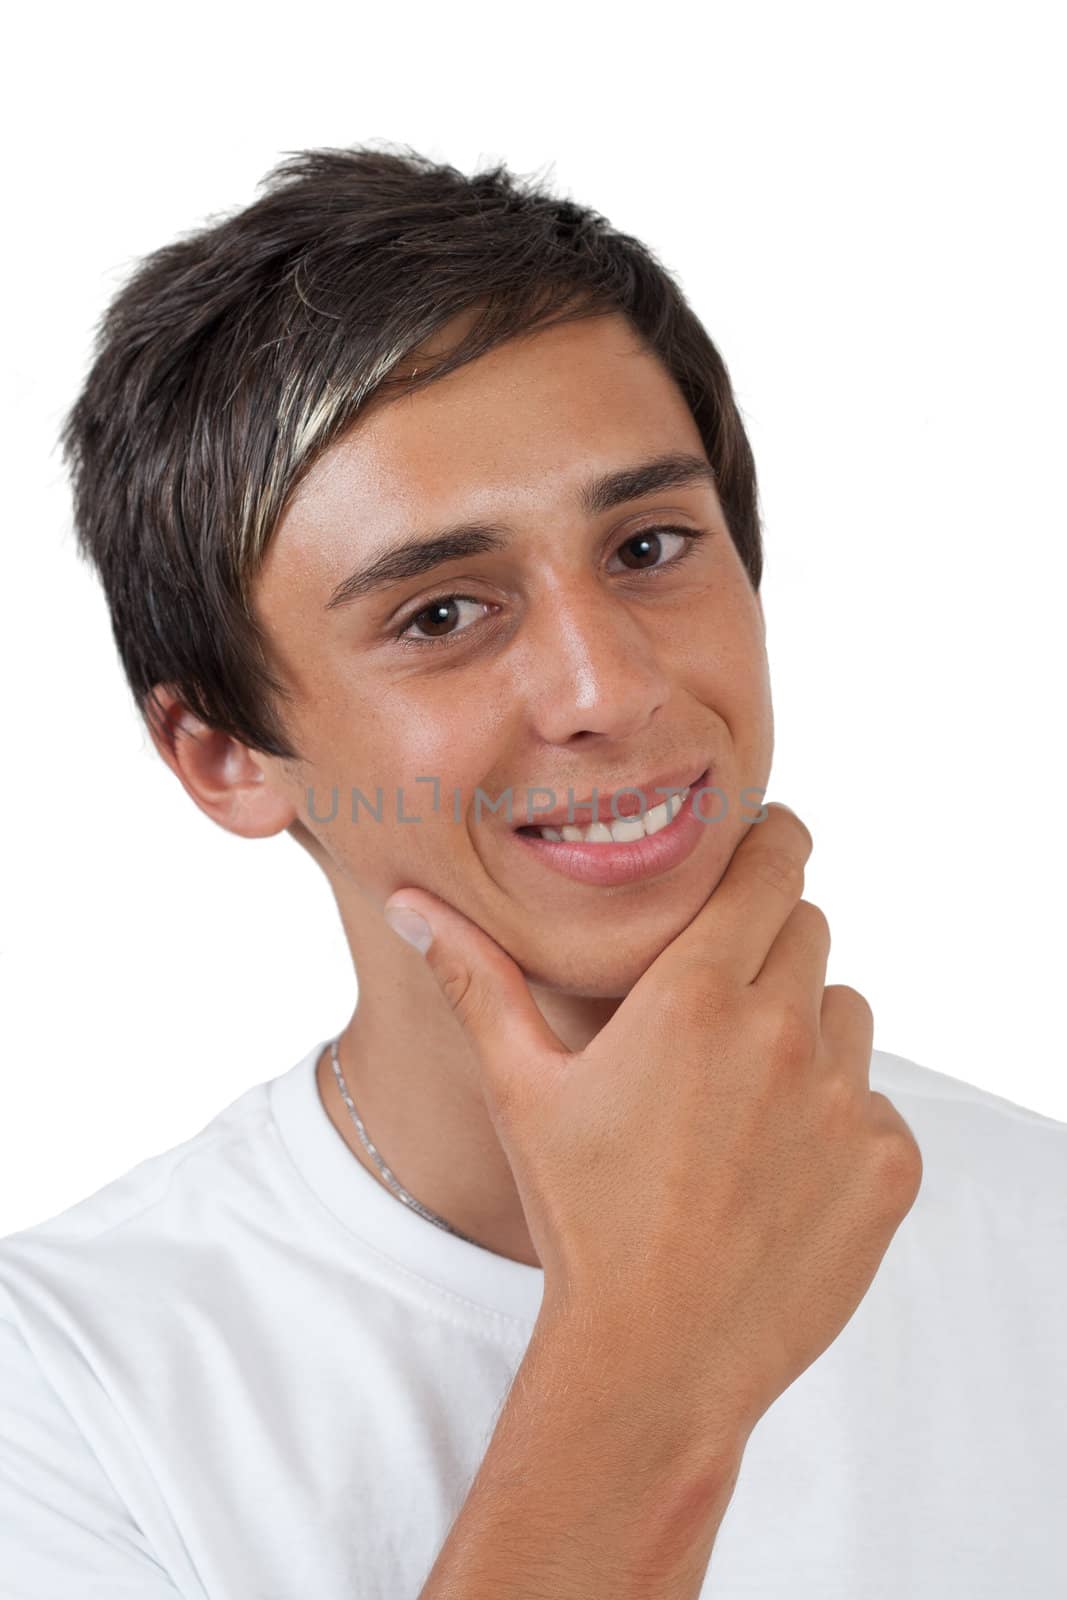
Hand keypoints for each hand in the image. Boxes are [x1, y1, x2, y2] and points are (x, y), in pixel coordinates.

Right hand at [384, 802, 922, 1444]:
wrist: (655, 1357)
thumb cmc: (581, 1215)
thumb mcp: (522, 1089)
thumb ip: (476, 979)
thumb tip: (409, 901)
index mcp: (696, 994)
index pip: (774, 862)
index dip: (771, 844)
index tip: (764, 844)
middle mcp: (783, 1030)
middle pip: (808, 929)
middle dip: (770, 945)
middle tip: (719, 1007)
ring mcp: (844, 1099)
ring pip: (846, 1013)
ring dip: (806, 1030)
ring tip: (743, 1096)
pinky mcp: (888, 1163)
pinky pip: (876, 1101)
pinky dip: (838, 1117)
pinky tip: (778, 1166)